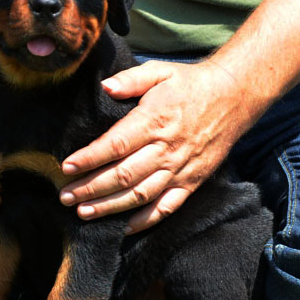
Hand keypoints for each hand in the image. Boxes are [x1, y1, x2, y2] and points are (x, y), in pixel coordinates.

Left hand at [58, 59, 255, 233]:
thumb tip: (104, 87)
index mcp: (154, 120)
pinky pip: (167, 207)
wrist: (234, 98)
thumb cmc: (190, 84)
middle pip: (122, 175)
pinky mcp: (191, 182)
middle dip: (90, 188)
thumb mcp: (159, 72)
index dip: (89, 159)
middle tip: (65, 197)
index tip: (67, 167)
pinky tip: (123, 228)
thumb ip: (130, 80)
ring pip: (140, 195)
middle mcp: (166, 149)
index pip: (115, 145)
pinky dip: (145, 221)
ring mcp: (179, 168)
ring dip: (110, 207)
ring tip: (83, 213)